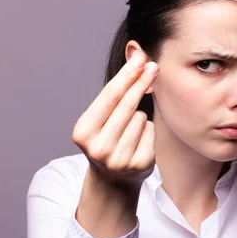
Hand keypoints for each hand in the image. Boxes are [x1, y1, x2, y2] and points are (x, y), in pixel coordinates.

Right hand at [72, 52, 158, 194]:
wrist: (112, 179)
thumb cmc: (107, 138)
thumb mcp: (101, 118)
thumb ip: (116, 93)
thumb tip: (137, 59)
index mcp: (83, 133)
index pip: (109, 97)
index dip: (126, 75)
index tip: (139, 59)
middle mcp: (99, 148)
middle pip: (127, 105)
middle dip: (140, 82)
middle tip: (153, 66)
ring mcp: (120, 159)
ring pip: (141, 117)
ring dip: (139, 116)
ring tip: (128, 130)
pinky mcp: (140, 165)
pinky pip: (151, 131)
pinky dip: (147, 130)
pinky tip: (138, 140)